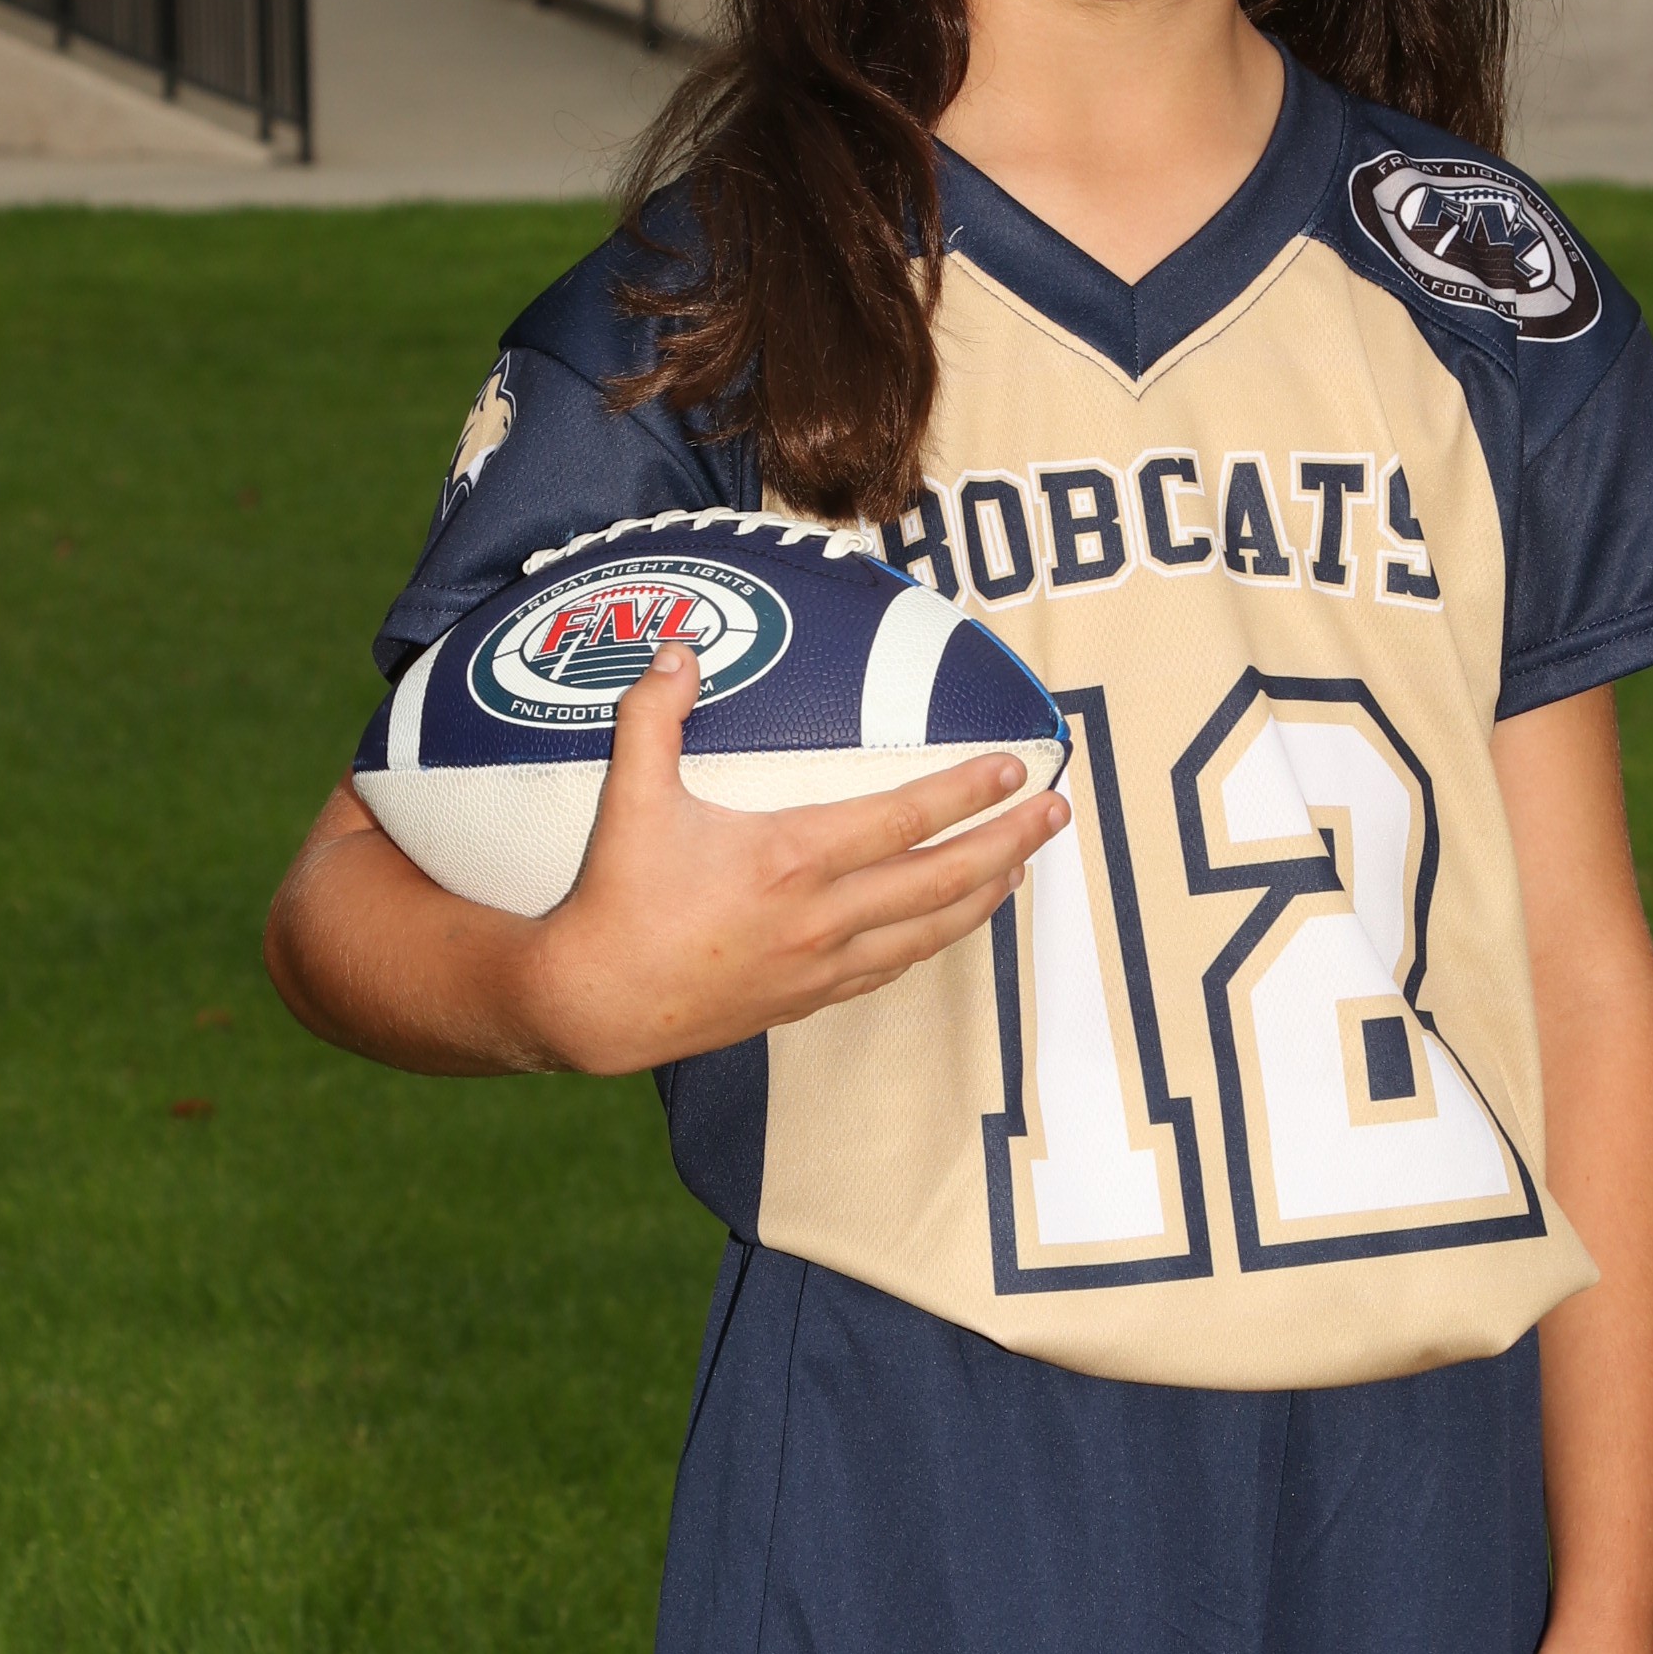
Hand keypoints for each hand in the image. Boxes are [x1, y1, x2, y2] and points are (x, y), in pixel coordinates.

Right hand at [516, 641, 1070, 1073]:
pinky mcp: (807, 1000)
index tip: (1014, 767)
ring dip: (984, 897)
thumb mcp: (629, 797)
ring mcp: (820, 966)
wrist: (594, 1006)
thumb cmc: (616, 898)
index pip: (903, 820)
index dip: (966, 791)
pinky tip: (951, 925)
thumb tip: (679, 647)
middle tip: (1058, 814)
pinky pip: (890, 968)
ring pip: (928, 932)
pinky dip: (933, 941)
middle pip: (940, 879)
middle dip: (1008, 842)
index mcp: (790, 860)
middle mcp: (820, 917)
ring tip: (1025, 867)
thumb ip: (653, 715)